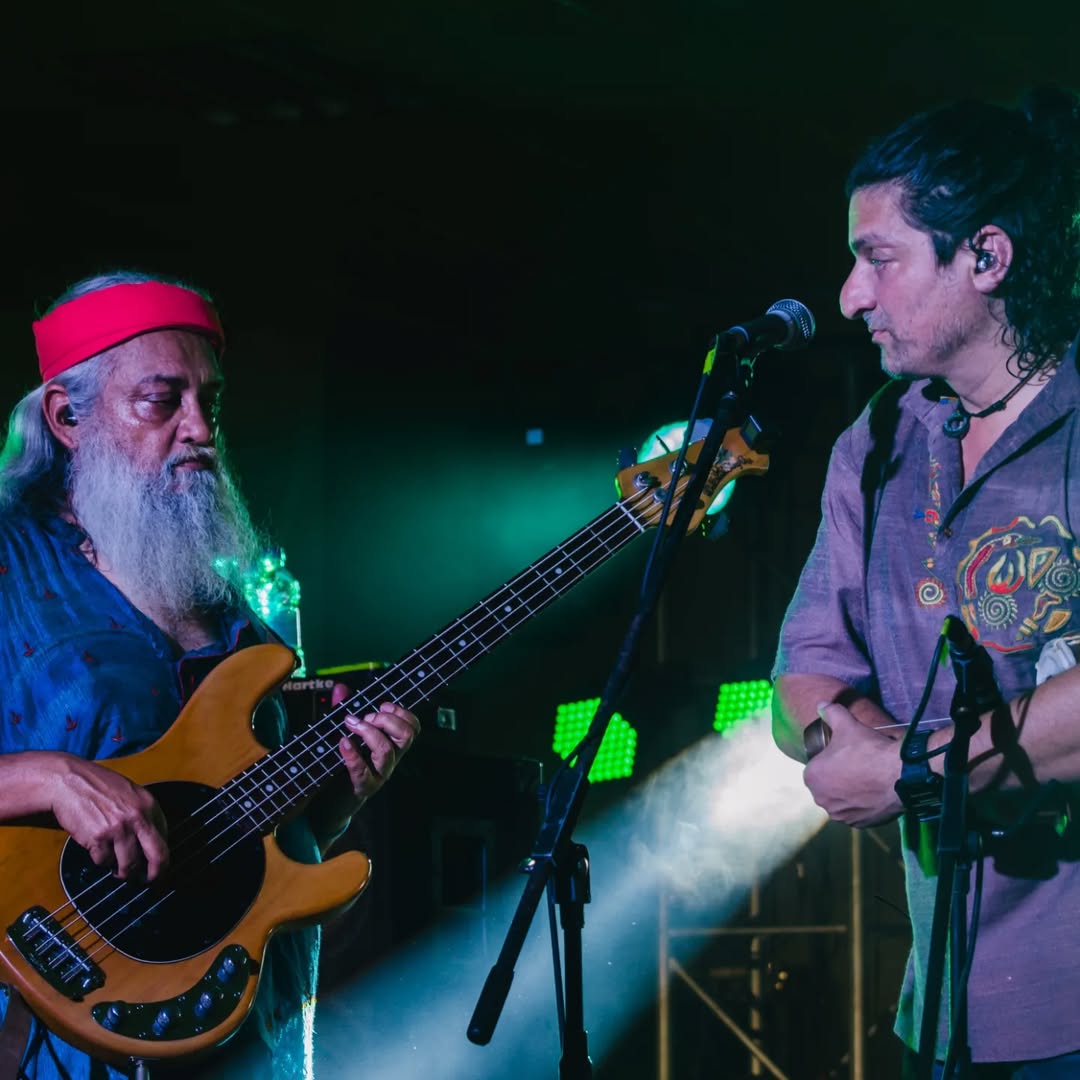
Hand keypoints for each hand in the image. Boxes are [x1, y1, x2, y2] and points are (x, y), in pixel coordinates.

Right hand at [49, 755, 168, 880]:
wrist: (70, 782)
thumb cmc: (99, 787)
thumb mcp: (131, 795)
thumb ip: (144, 815)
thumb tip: (153, 843)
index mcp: (150, 806)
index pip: (165, 839)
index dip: (162, 857)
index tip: (159, 867)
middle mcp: (138, 818)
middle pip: (157, 857)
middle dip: (155, 875)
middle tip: (149, 882)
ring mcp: (119, 829)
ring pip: (129, 866)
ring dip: (123, 872)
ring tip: (118, 869)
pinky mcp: (98, 838)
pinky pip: (104, 862)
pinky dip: (100, 860)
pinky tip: (97, 849)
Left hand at [332, 684, 419, 800]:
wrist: (330, 802)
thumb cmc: (341, 765)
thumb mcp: (346, 734)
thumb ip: (344, 710)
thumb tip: (340, 687)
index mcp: (392, 746)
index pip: (413, 727)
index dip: (401, 712)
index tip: (382, 706)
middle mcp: (390, 760)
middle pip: (407, 736)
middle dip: (387, 720)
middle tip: (366, 718)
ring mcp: (378, 775)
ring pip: (387, 752)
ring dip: (369, 733)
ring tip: (352, 726)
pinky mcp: (362, 788)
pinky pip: (362, 771)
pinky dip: (352, 754)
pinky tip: (343, 742)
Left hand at [802, 703, 903, 826]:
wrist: (900, 775)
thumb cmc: (869, 750)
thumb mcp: (847, 724)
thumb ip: (830, 712)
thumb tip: (820, 704)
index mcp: (812, 777)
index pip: (816, 767)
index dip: (829, 760)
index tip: (844, 755)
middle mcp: (821, 799)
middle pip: (827, 785)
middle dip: (837, 777)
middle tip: (856, 766)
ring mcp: (840, 815)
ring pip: (840, 800)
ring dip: (848, 792)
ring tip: (865, 779)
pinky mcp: (858, 824)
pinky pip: (855, 813)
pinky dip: (861, 805)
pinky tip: (871, 793)